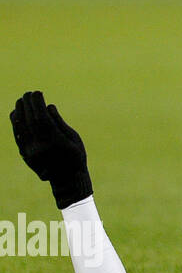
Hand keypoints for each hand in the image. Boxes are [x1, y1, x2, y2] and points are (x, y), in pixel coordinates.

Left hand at [11, 91, 91, 208]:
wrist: (67, 180)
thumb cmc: (75, 157)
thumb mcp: (73, 139)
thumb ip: (59, 123)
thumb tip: (48, 107)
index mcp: (54, 141)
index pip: (41, 118)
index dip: (37, 104)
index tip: (37, 92)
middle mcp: (40, 146)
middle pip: (29, 121)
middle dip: (28, 105)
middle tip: (28, 93)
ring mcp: (30, 151)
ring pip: (21, 128)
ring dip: (19, 113)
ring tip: (20, 101)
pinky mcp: (25, 155)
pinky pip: (18, 136)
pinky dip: (15, 124)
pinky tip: (16, 115)